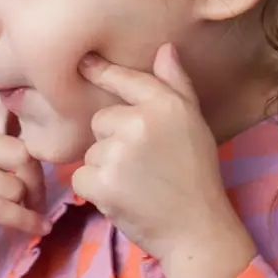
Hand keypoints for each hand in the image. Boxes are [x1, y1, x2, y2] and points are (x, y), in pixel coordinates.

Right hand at [0, 92, 49, 273]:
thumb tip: (50, 109)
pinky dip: (24, 221)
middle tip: (39, 199)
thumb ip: (12, 135)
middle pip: (23, 154)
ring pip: (14, 186)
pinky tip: (38, 226)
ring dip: (27, 207)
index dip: (24, 98)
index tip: (51, 103)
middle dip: (37, 182)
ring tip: (27, 213)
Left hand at [72, 44, 251, 264]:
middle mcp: (141, 123)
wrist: (196, 229)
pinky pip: (81, 176)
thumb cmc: (196, 174)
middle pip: (102, 120)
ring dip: (106, 167)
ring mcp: (119, 153)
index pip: (126, 79)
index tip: (83, 62)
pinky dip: (95, 189)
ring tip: (138, 183)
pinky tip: (123, 197)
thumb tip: (165, 48)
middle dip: (113, 139)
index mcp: (166, 104)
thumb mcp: (194, 123)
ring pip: (92, 150)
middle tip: (143, 163)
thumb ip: (177, 84)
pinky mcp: (102, 183)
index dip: (102, 70)